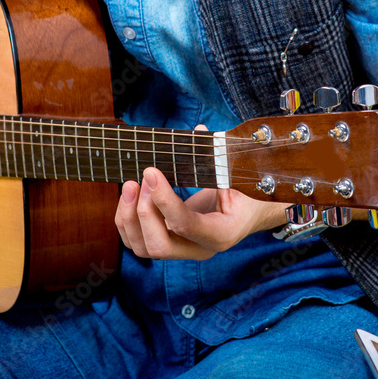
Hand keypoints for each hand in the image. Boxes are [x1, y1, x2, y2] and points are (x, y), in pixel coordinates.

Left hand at [114, 126, 285, 259]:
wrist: (250, 212)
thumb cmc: (247, 190)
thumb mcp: (236, 174)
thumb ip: (218, 155)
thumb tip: (199, 129)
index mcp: (222, 232)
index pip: (186, 225)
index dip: (164, 200)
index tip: (151, 172)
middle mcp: (200, 248)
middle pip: (159, 247)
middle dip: (143, 213)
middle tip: (138, 181)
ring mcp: (184, 249)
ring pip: (144, 248)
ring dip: (129, 218)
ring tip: (129, 185)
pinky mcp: (171, 243)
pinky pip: (139, 242)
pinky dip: (128, 221)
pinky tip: (131, 195)